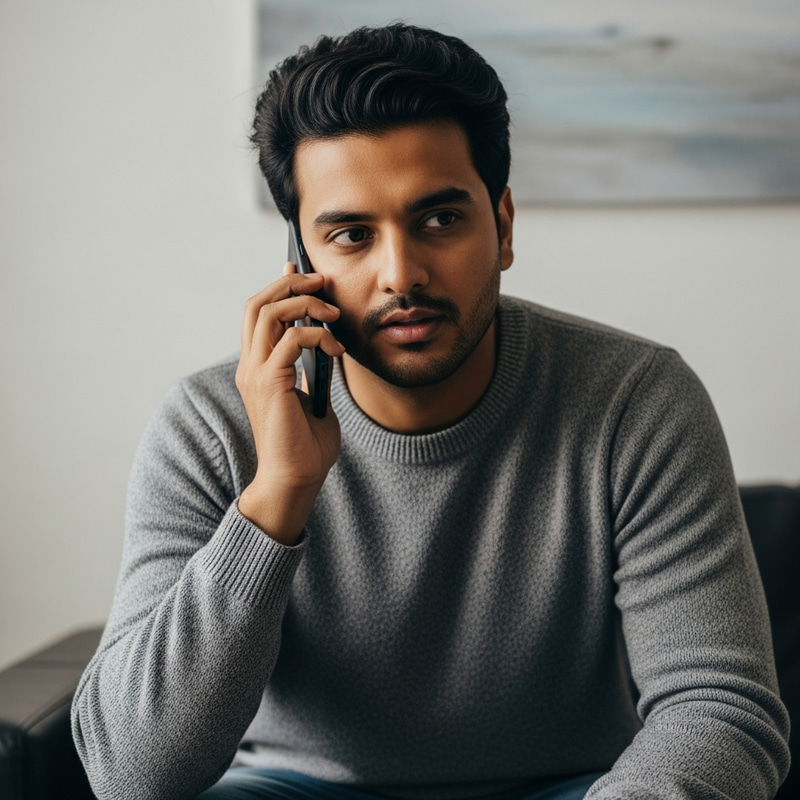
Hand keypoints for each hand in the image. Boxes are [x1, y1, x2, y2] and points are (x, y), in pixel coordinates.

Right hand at [235, 264, 344, 544]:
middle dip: (290, 285)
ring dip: (303, 304)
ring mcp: (255, 374)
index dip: (279, 287)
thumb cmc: (306, 445)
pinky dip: (315, 335)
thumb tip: (326, 344)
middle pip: (257, 304)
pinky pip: (289, 340)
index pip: (259, 314)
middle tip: (321, 283)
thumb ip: (313, 370)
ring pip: (267, 314)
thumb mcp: (313, 397)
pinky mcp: (269, 384)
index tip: (303, 273)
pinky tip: (335, 348)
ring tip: (332, 312)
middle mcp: (250, 366)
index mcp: (257, 368)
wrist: (295, 479)